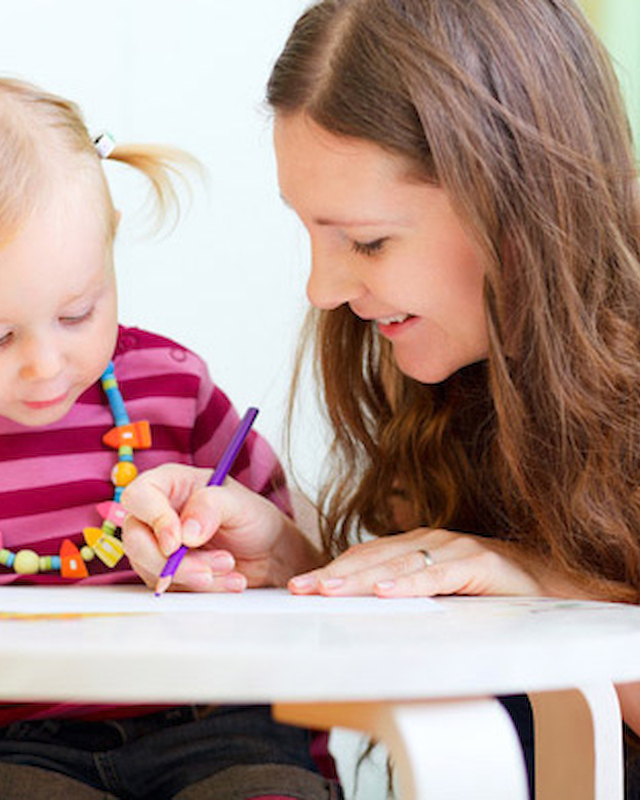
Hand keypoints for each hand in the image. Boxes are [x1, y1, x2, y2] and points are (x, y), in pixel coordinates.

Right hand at [121, 464, 322, 591]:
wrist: (269, 552)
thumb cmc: (252, 517)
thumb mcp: (239, 504)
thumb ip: (212, 507)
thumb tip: (186, 532)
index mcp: (170, 484)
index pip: (139, 496)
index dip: (154, 520)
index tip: (177, 543)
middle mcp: (158, 515)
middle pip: (135, 539)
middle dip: (172, 562)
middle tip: (208, 568)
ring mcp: (159, 546)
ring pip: (151, 569)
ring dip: (191, 576)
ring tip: (230, 567)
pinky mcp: (168, 574)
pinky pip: (170, 588)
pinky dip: (200, 590)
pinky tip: (229, 581)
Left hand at [288, 527, 543, 597]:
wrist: (557, 585)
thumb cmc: (495, 593)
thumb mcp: (444, 594)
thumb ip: (412, 596)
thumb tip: (368, 613)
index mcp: (419, 547)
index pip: (367, 557)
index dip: (334, 570)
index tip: (300, 586)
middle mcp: (432, 542)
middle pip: (374, 558)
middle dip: (334, 574)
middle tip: (299, 589)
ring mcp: (456, 549)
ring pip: (400, 564)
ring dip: (361, 578)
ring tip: (327, 590)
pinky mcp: (480, 564)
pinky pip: (440, 576)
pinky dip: (411, 584)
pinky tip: (387, 593)